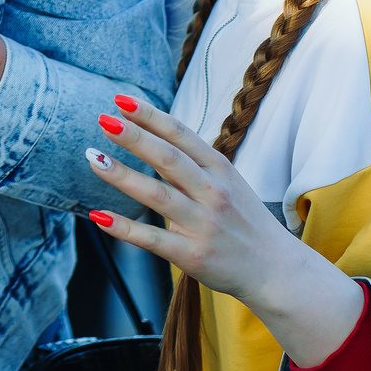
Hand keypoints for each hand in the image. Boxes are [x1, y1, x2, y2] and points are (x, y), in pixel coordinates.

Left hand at [86, 95, 364, 367]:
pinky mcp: (192, 255)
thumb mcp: (228, 182)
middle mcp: (213, 194)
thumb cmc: (244, 221)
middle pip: (169, 159)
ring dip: (123, 176)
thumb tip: (152, 133)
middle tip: (104, 120)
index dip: (151, 116)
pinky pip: (153, 239)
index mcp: (220, 170)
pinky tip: (98, 217)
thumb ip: (194, 161)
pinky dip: (124, 228)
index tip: (121, 100)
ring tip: (94, 158)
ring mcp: (202, 225)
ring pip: (158, 195)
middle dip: (135, 137)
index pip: (181, 135)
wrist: (276, 270)